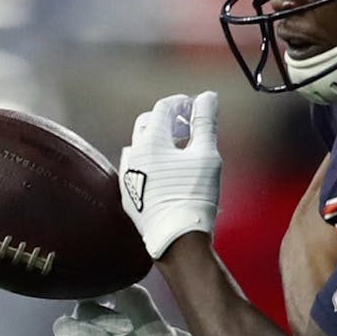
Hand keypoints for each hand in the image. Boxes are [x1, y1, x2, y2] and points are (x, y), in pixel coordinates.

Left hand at [119, 91, 221, 258]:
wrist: (177, 239)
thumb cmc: (194, 195)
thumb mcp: (207, 155)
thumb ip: (206, 122)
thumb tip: (208, 97)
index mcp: (151, 142)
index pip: (163, 108)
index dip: (181, 102)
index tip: (195, 105)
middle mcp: (134, 154)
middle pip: (147, 123)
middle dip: (169, 119)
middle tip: (189, 125)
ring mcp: (128, 175)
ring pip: (141, 146)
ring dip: (160, 140)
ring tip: (181, 149)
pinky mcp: (128, 193)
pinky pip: (138, 167)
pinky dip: (153, 161)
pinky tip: (169, 172)